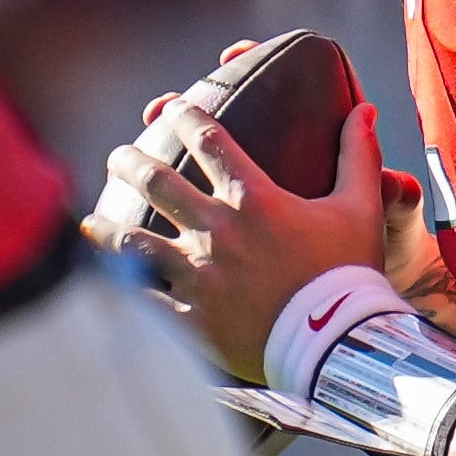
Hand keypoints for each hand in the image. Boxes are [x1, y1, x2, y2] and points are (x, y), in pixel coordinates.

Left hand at [88, 99, 387, 383]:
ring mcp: (200, 277)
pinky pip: (144, 298)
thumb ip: (359, 155)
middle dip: (132, 162)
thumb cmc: (351, 275)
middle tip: (119, 155)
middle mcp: (219, 232)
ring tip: (91, 218)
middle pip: (160, 183)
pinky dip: (120, 288)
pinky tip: (103, 281)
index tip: (172, 108)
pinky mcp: (192, 318)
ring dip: (109, 225)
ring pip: (137, 241)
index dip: (187, 117)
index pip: (210, 141)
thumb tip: (364, 108)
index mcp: (255, 200)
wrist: (340, 347)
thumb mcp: (361, 209)